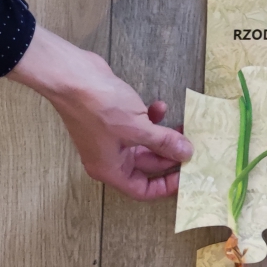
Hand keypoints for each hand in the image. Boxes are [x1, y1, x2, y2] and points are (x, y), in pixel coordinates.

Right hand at [8, 26, 193, 200]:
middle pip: (147, 165)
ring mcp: (111, 137)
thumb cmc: (99, 107)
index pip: (142, 190)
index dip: (166, 186)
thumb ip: (164, 143)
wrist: (72, 76)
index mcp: (110, 169)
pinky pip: (138, 125)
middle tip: (194, 146)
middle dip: (171, 155)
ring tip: (184, 125)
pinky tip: (161, 105)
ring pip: (146, 143)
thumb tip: (186, 154)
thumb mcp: (138, 128)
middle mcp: (110, 157)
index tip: (187, 175)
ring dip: (164, 134)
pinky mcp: (113, 118)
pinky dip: (151, 118)